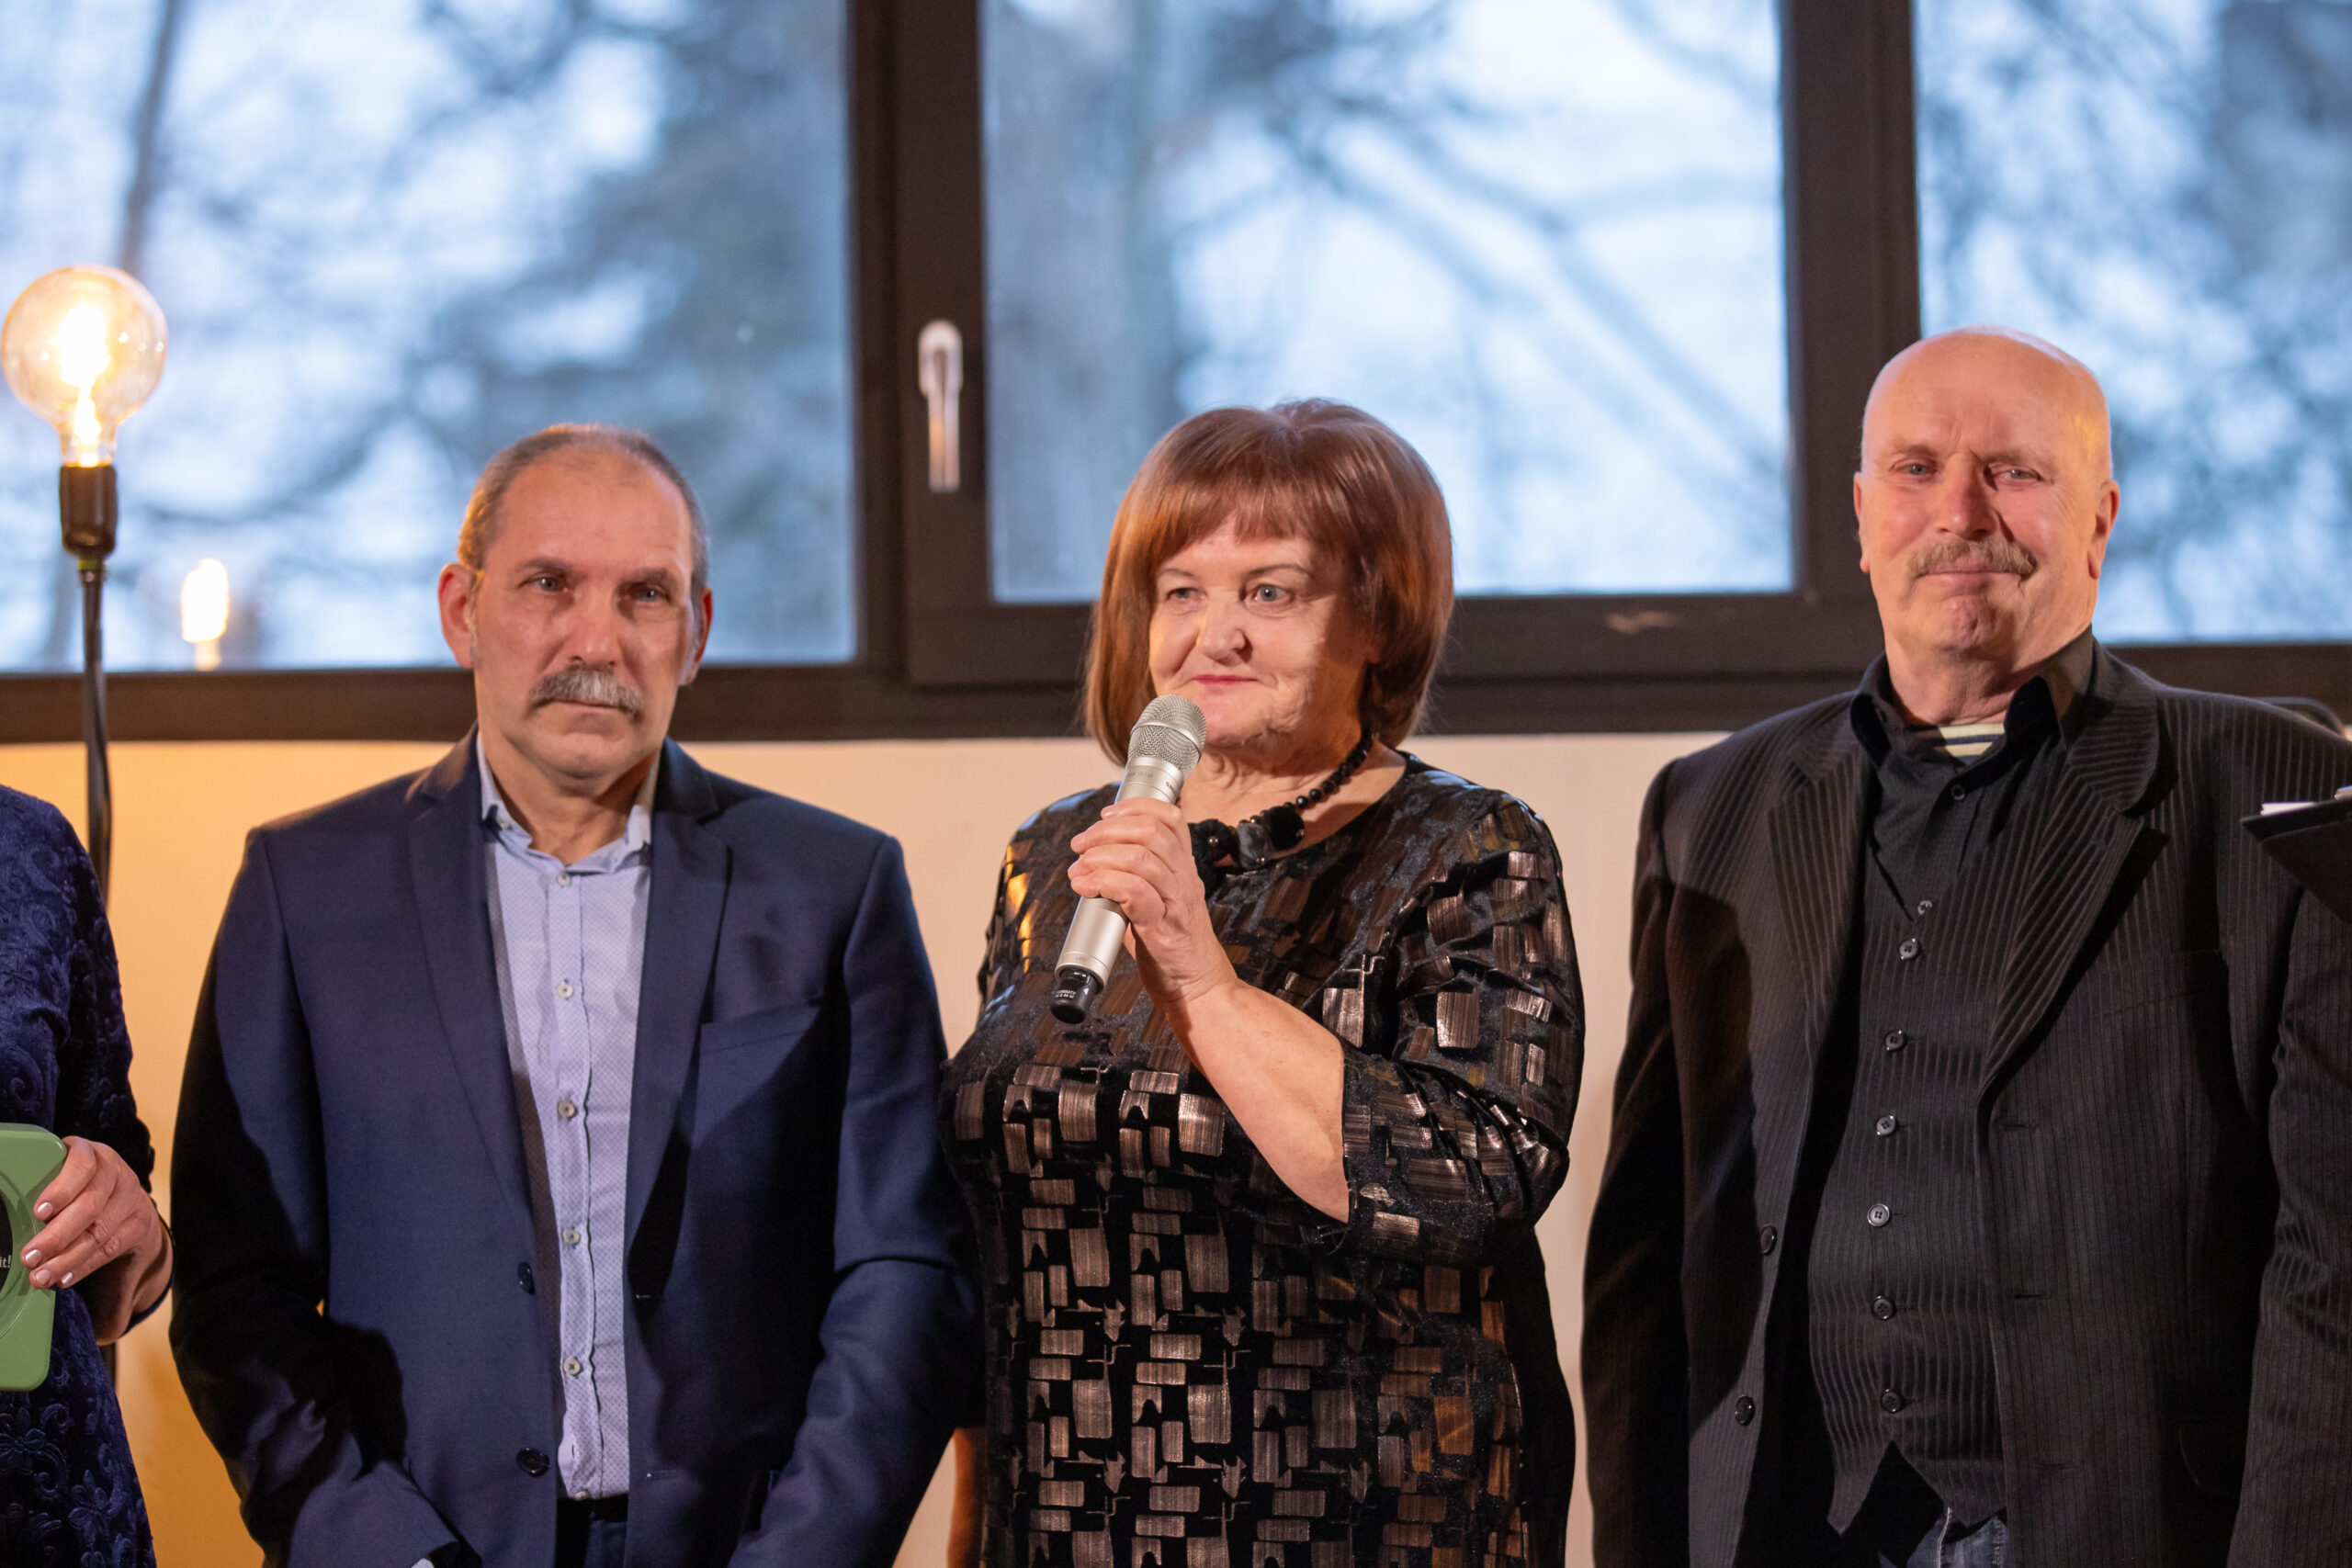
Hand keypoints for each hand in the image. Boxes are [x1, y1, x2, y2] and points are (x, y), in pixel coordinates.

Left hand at [21, 1136, 159, 1292]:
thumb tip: (9, 1200)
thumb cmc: (77, 1183)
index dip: (61, 1190)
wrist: (122, 1193)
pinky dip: (83, 1266)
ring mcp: (131, 1197)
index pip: (82, 1166)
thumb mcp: (62, 1171)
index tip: (39, 1212)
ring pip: (99, 1232)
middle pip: (90, 1206)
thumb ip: (44, 1181)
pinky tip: (64, 1278)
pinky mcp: (140, 1221)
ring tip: (40, 1276)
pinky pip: (110, 1249)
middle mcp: (116, 1173)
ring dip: (66, 1259)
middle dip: (56, 1236)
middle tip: (30, 1257)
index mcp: (93, 1153)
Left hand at [1067, 799, 1237, 1016]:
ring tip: (1079, 869)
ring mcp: (1176, 902)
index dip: (1135, 807)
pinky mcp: (1164, 928)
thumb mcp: (1160, 903)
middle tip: (1081, 845)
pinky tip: (1085, 887)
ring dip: (1099, 857)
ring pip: (1140, 857)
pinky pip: (1134, 892)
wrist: (1198, 989)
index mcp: (1183, 869)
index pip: (1170, 817)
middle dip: (1107, 831)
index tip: (1105, 816)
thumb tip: (1092, 866)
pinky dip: (1103, 882)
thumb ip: (1135, 881)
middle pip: (1150, 831)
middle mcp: (1184, 879)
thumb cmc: (1173, 948)